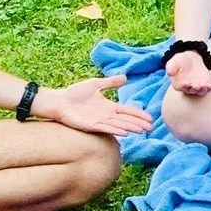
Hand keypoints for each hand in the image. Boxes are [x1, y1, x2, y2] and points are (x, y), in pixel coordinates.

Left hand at [33, 77, 152, 136]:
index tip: (150, 118)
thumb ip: (110, 82)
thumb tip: (125, 77)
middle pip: (126, 120)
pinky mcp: (91, 126)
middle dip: (138, 124)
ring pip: (118, 125)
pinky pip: (106, 128)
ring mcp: (99, 121)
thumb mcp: (95, 84)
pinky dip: (115, 130)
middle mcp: (106, 115)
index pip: (127, 111)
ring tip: (141, 130)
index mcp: (108, 107)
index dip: (138, 114)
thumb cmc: (75, 93)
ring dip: (130, 128)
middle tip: (150, 128)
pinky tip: (125, 132)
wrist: (59, 101)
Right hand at [165, 48, 210, 98]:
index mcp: (178, 84)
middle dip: (195, 89)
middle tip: (197, 86)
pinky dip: (209, 88)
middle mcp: (188, 87)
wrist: (190, 59)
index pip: (180, 87)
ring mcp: (197, 86)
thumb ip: (171, 68)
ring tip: (204, 86)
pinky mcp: (205, 83)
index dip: (184, 85)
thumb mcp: (173, 63)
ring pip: (200, 91)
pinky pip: (208, 88)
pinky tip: (210, 85)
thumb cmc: (179, 63)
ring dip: (203, 90)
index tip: (187, 83)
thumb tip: (170, 72)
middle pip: (191, 90)